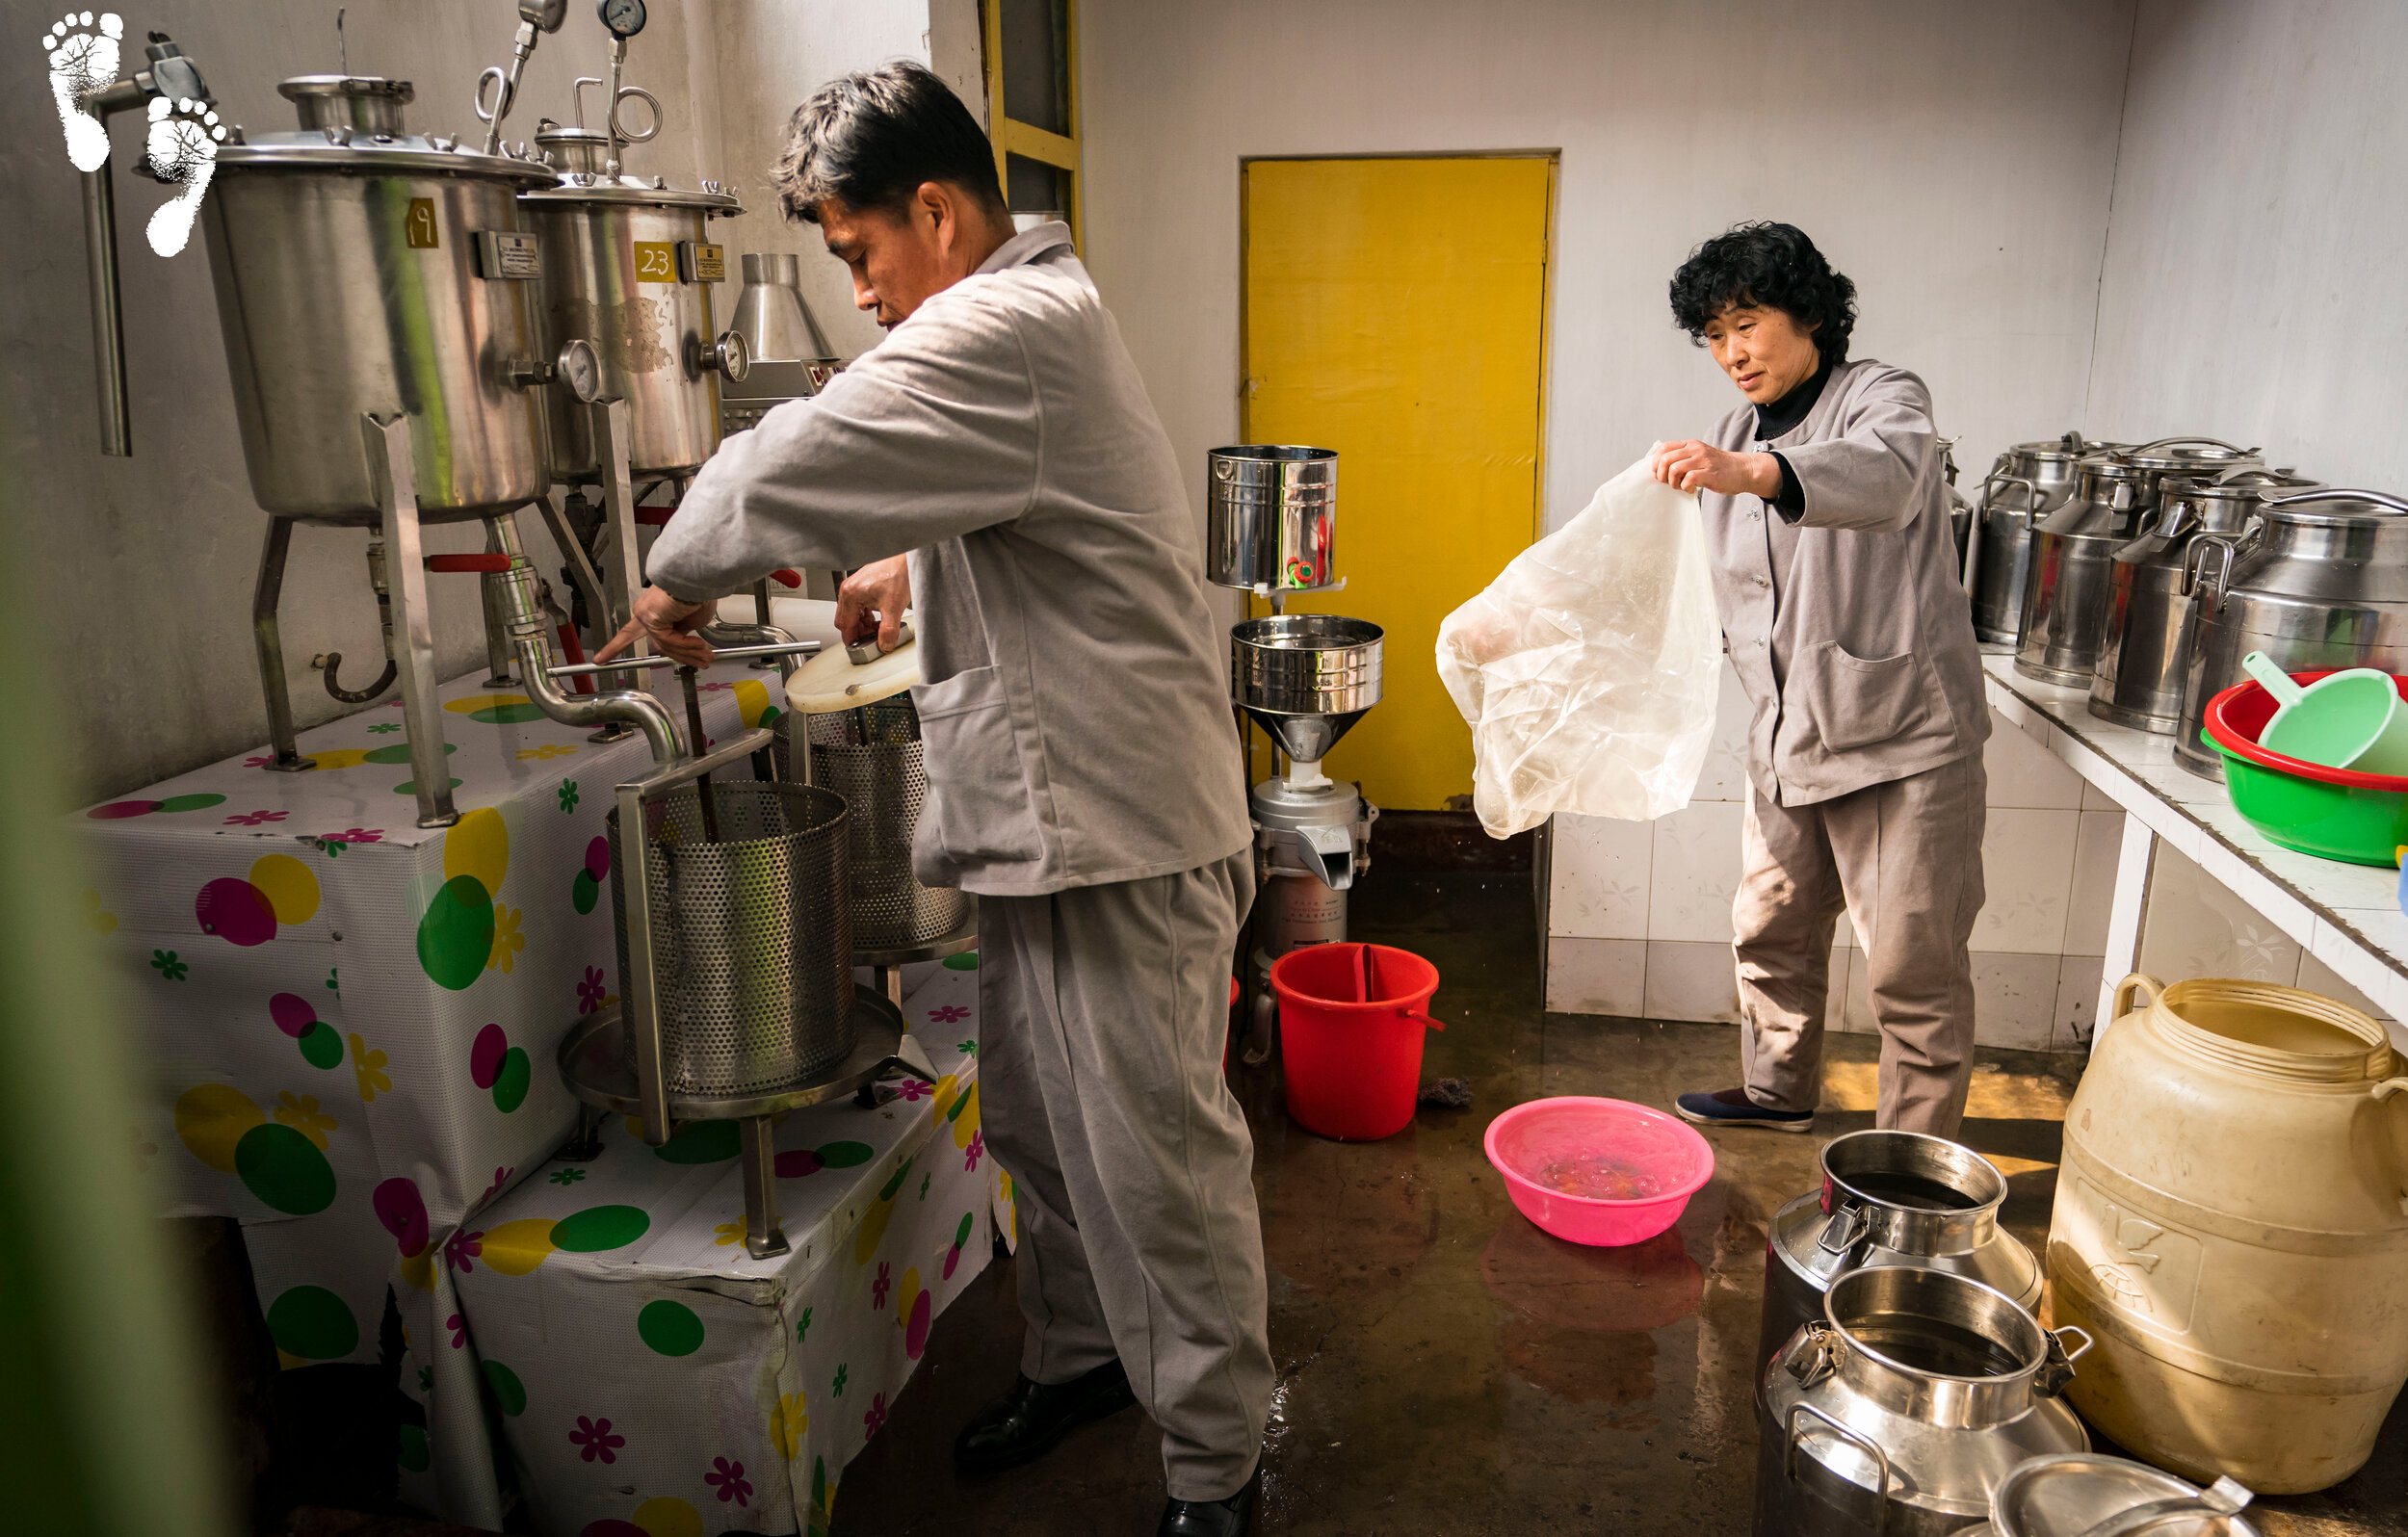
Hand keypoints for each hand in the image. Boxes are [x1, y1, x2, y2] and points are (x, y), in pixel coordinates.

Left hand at [595, 586, 716, 667]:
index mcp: (651, 611)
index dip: (615, 646)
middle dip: (684, 656)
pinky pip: (669, 641)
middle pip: (658, 644)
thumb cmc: (698, 593)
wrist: (698, 578)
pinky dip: (686, 645)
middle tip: (704, 663)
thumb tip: (682, 643)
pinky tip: (700, 644)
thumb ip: (681, 633)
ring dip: (690, 653)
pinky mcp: (650, 617)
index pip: (629, 633)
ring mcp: (645, 615)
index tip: (600, 660)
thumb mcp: (691, 620)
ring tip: (707, 655)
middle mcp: (643, 612)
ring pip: (665, 646)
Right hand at [835, 556, 911, 651]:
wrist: (906, 558)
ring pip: (853, 615)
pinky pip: (859, 607)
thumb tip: (884, 645)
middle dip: (859, 633)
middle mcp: (849, 590)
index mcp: (850, 595)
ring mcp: (854, 587)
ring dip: (864, 625)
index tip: (863, 649)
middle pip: (846, 622)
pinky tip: (880, 618)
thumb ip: (888, 630)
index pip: (845, 627)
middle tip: (874, 639)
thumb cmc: (898, 572)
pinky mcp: (862, 586)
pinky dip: (867, 616)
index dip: (854, 641)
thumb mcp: (894, 607)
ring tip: (880, 628)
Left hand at [1651, 440, 1781, 497]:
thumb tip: (1660, 469)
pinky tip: (1691, 489)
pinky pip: (1688, 479)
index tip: (1658, 473)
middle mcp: (1695, 450)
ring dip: (1673, 482)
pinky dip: (1685, 487)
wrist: (1742, 470)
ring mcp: (1703, 461)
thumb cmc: (1718, 467)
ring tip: (1681, 486)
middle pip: (1665, 459)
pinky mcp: (1709, 473)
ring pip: (1674, 469)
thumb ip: (1683, 459)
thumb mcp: (1699, 457)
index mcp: (1690, 445)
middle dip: (1661, 474)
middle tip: (1668, 483)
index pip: (1664, 448)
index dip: (1656, 462)